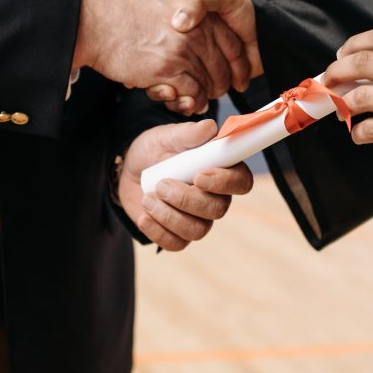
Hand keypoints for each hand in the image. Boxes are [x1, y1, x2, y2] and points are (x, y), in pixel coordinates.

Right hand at [73, 0, 251, 114]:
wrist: (95, 19)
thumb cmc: (124, 8)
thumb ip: (189, 9)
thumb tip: (198, 19)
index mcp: (200, 11)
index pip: (233, 43)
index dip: (238, 65)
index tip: (237, 77)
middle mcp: (197, 31)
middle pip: (223, 67)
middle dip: (220, 84)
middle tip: (212, 93)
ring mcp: (183, 51)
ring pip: (208, 83)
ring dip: (203, 96)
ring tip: (194, 100)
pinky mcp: (167, 71)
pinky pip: (192, 94)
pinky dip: (189, 102)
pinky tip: (182, 102)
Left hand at [119, 120, 254, 250]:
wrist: (130, 169)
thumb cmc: (156, 150)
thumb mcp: (168, 136)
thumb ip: (189, 133)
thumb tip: (210, 129)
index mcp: (221, 170)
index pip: (241, 182)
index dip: (224, 182)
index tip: (199, 176)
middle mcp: (215, 197)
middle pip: (217, 210)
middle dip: (186, 199)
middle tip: (161, 184)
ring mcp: (198, 219)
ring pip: (197, 230)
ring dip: (168, 215)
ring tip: (148, 198)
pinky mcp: (178, 235)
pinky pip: (176, 244)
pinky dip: (157, 231)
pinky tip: (144, 216)